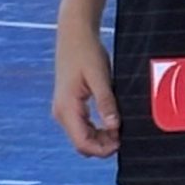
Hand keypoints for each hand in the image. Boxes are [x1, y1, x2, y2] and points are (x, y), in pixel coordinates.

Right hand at [53, 22, 119, 157]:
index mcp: (67, 108)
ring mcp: (63, 109)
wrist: (74, 34)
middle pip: (81, 143)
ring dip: (100, 138)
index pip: (82, 142)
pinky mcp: (68, 105)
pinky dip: (95, 129)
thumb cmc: (86, 52)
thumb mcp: (100, 77)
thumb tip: (114, 126)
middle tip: (123, 136)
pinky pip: (81, 126)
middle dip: (102, 145)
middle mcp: (61, 112)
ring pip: (81, 137)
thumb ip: (106, 103)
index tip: (121, 143)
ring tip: (119, 128)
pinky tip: (110, 121)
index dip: (102, 149)